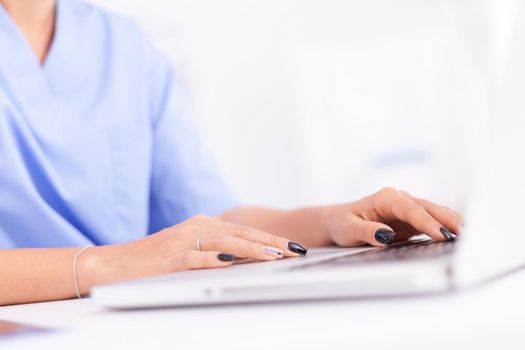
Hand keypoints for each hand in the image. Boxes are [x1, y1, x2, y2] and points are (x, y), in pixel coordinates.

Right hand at [80, 214, 304, 292]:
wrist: (112, 266)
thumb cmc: (153, 263)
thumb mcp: (188, 254)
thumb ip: (214, 254)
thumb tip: (245, 261)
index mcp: (202, 226)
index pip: (243, 232)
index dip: (269, 239)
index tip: (293, 247)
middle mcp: (196, 228)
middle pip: (240, 233)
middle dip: (270, 243)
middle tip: (295, 250)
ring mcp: (182, 241)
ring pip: (224, 242)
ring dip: (251, 248)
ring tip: (275, 255)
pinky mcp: (169, 257)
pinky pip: (195, 257)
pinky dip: (214, 259)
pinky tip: (231, 262)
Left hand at [326, 187, 462, 246]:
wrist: (338, 221)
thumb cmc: (342, 224)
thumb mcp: (349, 230)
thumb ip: (367, 232)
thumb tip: (386, 235)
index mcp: (386, 198)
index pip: (411, 209)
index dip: (427, 222)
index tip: (441, 234)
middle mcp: (399, 199)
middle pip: (428, 208)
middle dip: (448, 220)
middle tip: (465, 235)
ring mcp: (407, 207)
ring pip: (433, 212)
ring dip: (451, 222)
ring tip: (470, 235)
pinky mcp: (410, 219)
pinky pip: (431, 221)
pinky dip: (446, 226)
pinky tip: (459, 235)